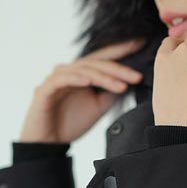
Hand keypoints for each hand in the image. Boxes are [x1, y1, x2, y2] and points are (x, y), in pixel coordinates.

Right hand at [18, 39, 146, 143]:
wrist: (48, 144)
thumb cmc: (71, 123)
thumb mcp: (99, 106)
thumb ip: (110, 92)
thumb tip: (129, 80)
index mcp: (82, 73)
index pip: (103, 58)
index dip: (121, 50)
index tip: (141, 44)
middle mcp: (70, 71)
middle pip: (97, 63)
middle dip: (119, 69)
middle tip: (137, 76)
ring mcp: (56, 79)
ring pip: (83, 70)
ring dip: (104, 77)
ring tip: (122, 85)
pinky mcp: (45, 89)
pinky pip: (62, 79)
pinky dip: (76, 78)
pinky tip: (89, 81)